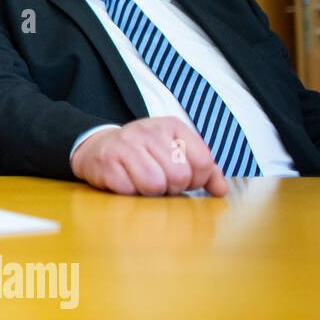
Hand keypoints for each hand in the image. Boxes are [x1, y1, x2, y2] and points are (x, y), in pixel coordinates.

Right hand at [70, 117, 227, 196]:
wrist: (98, 147)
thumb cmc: (144, 154)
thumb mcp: (176, 152)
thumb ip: (204, 170)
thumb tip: (221, 190)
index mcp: (172, 126)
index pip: (202, 162)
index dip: (196, 180)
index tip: (183, 179)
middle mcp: (148, 130)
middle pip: (179, 175)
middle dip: (172, 188)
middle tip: (161, 182)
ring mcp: (125, 145)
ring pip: (155, 184)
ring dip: (151, 193)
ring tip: (144, 184)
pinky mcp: (107, 162)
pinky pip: (130, 190)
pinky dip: (131, 193)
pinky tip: (126, 182)